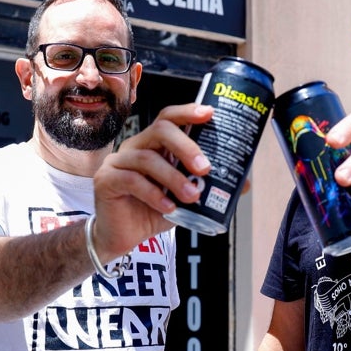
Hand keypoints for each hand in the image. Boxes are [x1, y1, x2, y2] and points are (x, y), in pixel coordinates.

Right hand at [90, 103, 213, 258]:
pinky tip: (169, 208)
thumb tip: (244, 183)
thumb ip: (208, 187)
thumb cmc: (153, 212)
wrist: (123, 238)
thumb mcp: (185, 198)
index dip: (188, 112)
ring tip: (192, 197)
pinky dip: (154, 194)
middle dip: (186, 146)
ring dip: (174, 178)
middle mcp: (135, 147)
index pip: (168, 118)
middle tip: (205, 168)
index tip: (210, 114)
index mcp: (154, 144)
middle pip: (160, 130)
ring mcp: (118, 162)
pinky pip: (132, 181)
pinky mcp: (107, 180)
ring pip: (148, 159)